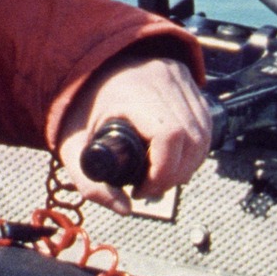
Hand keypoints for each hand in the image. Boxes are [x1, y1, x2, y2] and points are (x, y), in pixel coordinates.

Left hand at [54, 51, 212, 212]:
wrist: (86, 67)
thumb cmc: (80, 105)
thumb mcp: (72, 145)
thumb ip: (89, 182)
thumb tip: (124, 208)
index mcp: (132, 92)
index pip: (169, 135)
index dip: (163, 171)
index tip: (143, 188)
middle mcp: (161, 78)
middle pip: (192, 138)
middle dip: (176, 174)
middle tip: (151, 186)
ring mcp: (177, 75)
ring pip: (203, 132)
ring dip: (189, 163)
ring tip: (161, 174)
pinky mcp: (186, 78)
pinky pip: (204, 120)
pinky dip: (195, 146)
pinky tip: (174, 156)